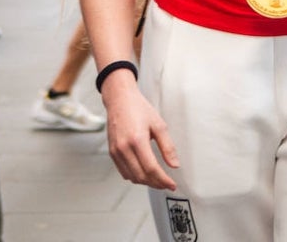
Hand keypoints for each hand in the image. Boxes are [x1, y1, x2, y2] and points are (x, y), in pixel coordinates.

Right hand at [102, 74, 179, 190]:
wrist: (120, 100)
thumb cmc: (140, 109)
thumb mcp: (159, 125)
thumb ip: (168, 147)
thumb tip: (175, 165)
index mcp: (137, 140)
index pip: (151, 169)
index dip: (163, 180)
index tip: (172, 185)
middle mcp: (124, 148)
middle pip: (141, 176)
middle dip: (156, 183)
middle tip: (167, 184)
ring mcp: (116, 152)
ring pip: (132, 177)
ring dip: (146, 182)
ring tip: (158, 180)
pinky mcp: (112, 153)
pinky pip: (123, 172)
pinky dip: (135, 176)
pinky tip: (144, 173)